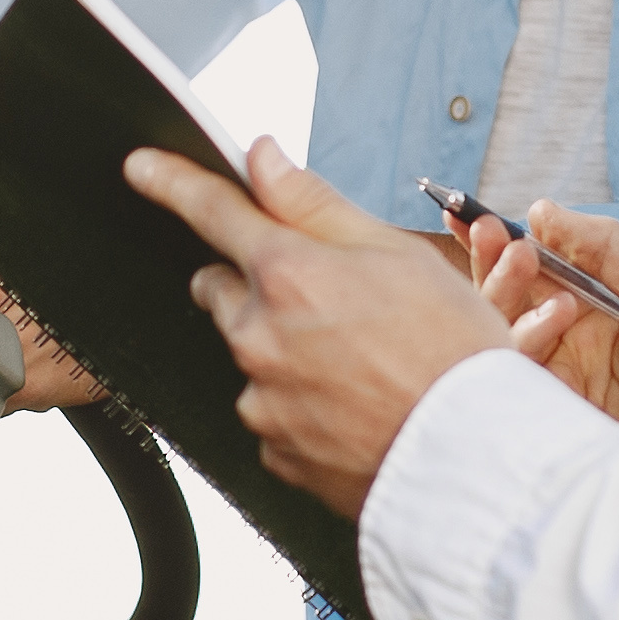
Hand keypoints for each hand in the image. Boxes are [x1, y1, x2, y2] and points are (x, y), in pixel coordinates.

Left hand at [127, 140, 515, 516]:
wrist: (476, 460)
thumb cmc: (452, 352)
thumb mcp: (396, 253)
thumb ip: (314, 202)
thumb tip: (263, 159)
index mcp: (287, 274)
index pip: (211, 211)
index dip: (171, 181)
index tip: (142, 168)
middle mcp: (258, 337)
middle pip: (225, 291)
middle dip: (260, 285)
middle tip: (332, 299)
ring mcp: (262, 400)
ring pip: (254, 356)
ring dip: (287, 350)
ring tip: (364, 364)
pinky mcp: (275, 452)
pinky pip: (274, 414)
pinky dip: (304, 406)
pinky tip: (356, 406)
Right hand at [482, 208, 618, 520]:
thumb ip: (601, 242)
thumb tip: (540, 211)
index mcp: (590, 309)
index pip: (530, 271)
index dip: (497, 244)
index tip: (464, 214)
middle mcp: (564, 341)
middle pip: (504, 297)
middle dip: (491, 259)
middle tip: (491, 232)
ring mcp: (550, 376)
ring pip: (497, 328)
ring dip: (504, 285)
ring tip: (527, 261)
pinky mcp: (539, 409)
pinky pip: (509, 366)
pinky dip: (526, 330)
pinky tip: (559, 316)